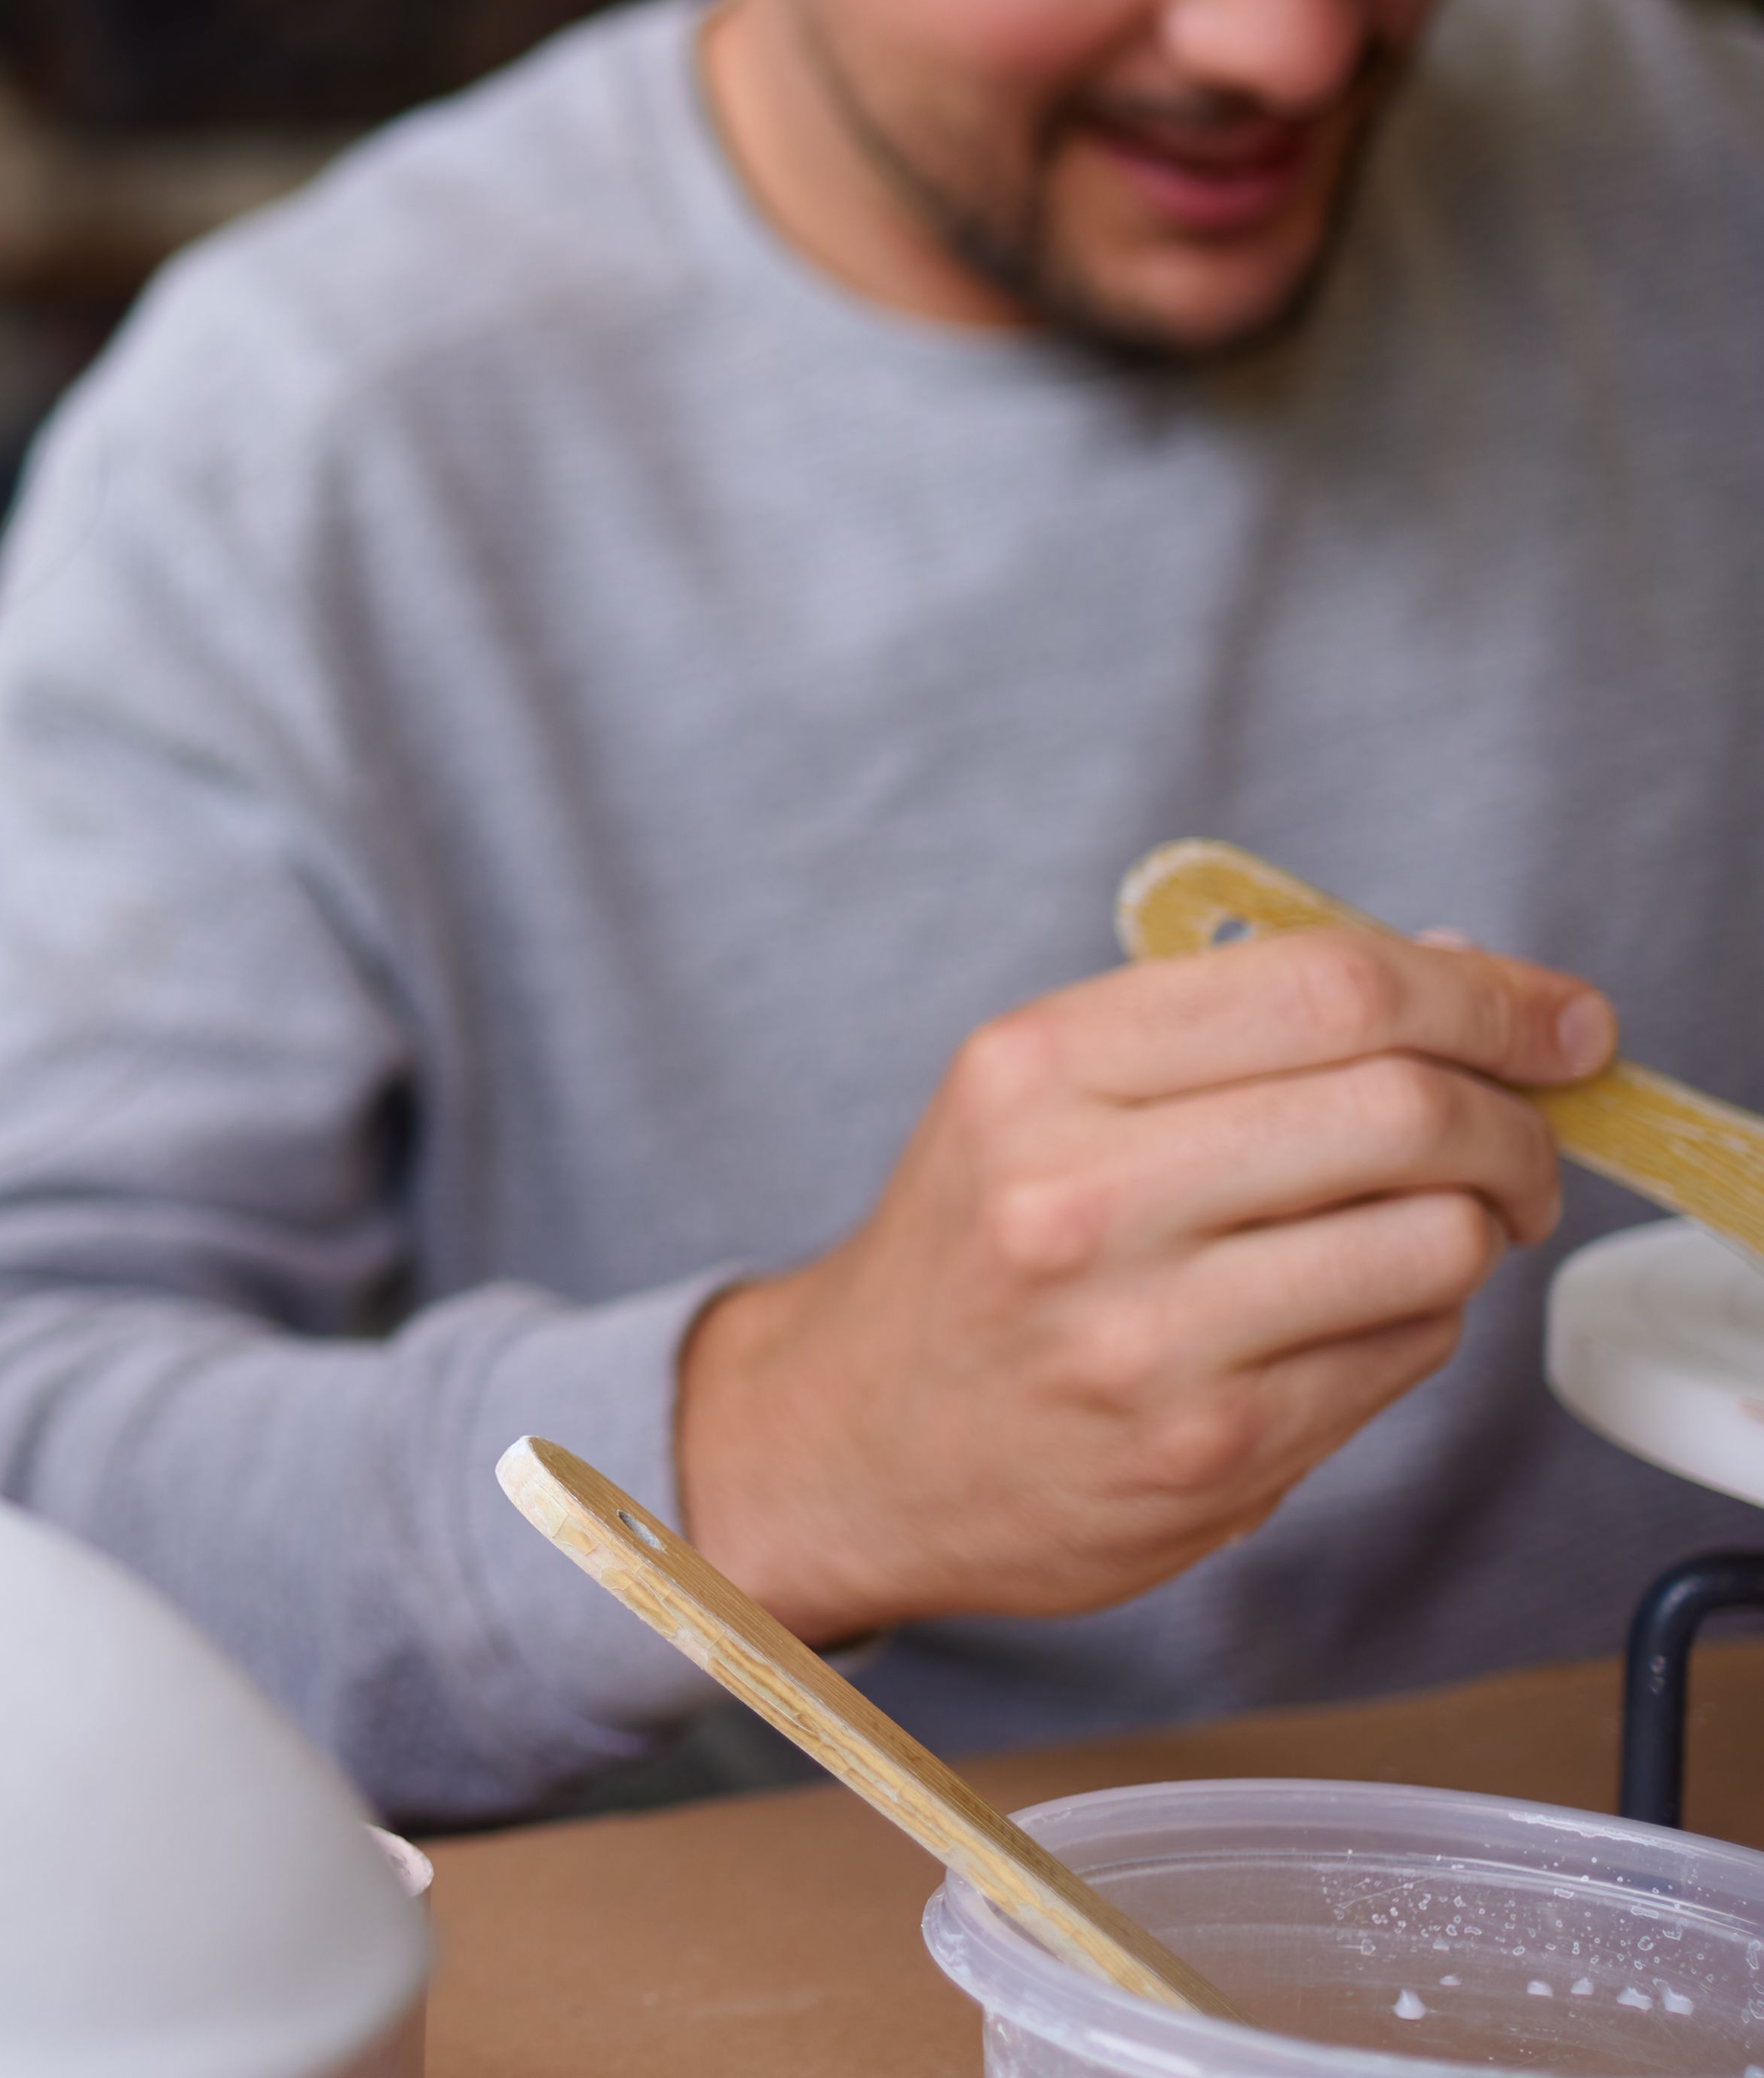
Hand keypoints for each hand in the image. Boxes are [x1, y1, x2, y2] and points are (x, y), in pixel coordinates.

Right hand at [673, 927, 1612, 1647]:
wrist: (856, 1440)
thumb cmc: (975, 1250)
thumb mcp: (1040, 1091)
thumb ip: (1227, 1026)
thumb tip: (1452, 971)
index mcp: (1038, 1069)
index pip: (1326, 988)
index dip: (1485, 992)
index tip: (1563, 1017)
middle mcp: (1080, 1195)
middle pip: (1404, 1107)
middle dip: (1514, 1118)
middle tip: (1523, 1136)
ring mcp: (1148, 1335)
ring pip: (1433, 1240)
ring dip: (1478, 1225)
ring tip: (1435, 1225)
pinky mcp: (1213, 1448)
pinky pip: (1408, 1353)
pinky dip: (1419, 1318)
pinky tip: (1350, 1311)